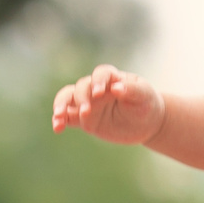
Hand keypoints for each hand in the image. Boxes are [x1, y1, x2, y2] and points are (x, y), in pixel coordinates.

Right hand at [51, 64, 166, 144]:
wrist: (144, 123)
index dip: (98, 81)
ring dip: (62, 105)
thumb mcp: (144, 96)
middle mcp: (97, 88)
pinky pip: (68, 117)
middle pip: (82, 87)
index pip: (101, 74)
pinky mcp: (83, 119)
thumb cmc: (146, 104)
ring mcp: (88, 103)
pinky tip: (57, 128)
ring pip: (68, 98)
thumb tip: (116, 87)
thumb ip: (132, 90)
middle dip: (81, 98)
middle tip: (86, 111)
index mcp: (112, 78)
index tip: (99, 93)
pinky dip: (60, 121)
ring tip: (59, 116)